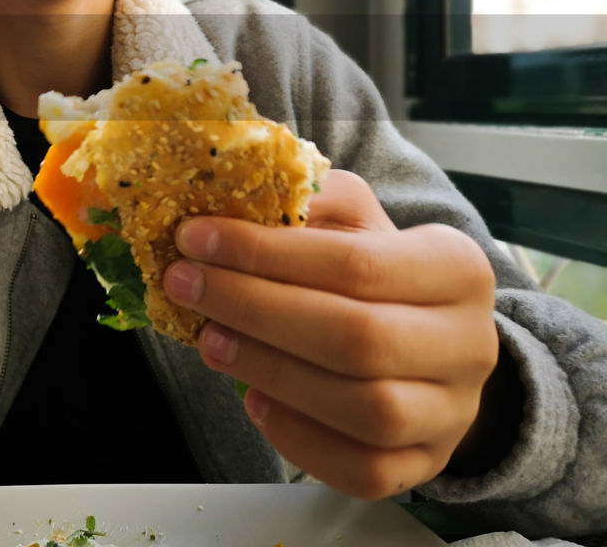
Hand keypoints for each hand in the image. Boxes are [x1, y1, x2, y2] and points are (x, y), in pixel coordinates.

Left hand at [163, 169, 498, 497]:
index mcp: (455, 267)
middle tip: (186, 286)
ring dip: (271, 371)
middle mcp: (468, 343)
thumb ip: (309, 203)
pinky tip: (255, 400)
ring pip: (365, 408)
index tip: (194, 238)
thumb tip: (234, 187)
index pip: (354, 263)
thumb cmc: (378, 273)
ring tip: (210, 340)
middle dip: (255, 310)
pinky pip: (363, 468)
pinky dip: (299, 438)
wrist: (433, 344)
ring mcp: (452, 412)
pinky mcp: (425, 464)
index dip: (264, 253)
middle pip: (357, 337)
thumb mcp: (355, 222)